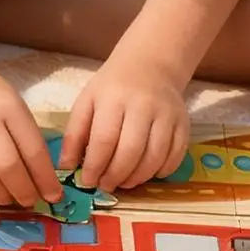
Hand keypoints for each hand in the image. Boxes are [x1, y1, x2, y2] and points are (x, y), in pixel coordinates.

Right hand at [0, 66, 63, 208]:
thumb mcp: (11, 104)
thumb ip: (25, 137)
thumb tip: (40, 180)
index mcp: (8, 106)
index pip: (33, 149)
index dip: (45, 179)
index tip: (53, 195)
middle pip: (7, 167)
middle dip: (23, 191)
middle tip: (28, 200)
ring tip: (6, 198)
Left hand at [57, 56, 189, 193]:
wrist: (150, 65)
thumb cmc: (112, 87)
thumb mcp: (87, 102)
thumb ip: (74, 134)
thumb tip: (65, 167)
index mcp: (114, 98)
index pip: (104, 139)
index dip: (95, 166)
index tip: (88, 181)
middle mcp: (143, 106)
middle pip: (131, 151)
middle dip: (116, 175)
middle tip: (106, 185)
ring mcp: (167, 115)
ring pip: (155, 156)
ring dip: (137, 178)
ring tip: (124, 182)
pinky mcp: (184, 124)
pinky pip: (175, 156)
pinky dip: (161, 171)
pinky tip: (146, 173)